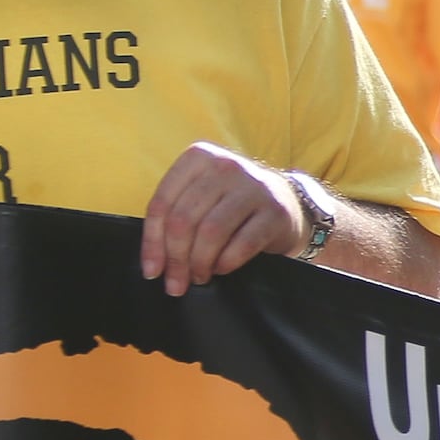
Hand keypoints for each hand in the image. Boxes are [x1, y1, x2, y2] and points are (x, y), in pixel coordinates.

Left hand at [140, 143, 307, 293]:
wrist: (287, 202)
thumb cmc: (231, 203)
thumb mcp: (201, 195)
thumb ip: (175, 215)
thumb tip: (154, 262)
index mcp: (198, 157)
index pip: (162, 203)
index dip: (152, 242)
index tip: (152, 271)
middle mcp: (225, 166)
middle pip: (184, 220)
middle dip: (176, 259)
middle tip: (177, 282)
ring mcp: (253, 187)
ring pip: (211, 233)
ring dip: (200, 263)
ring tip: (199, 276)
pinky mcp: (275, 211)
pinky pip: (242, 244)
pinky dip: (226, 263)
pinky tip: (221, 269)